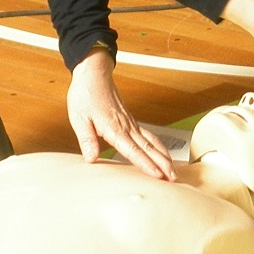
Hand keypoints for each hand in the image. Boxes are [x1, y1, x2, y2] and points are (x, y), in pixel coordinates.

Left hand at [65, 50, 172, 178]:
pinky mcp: (131, 121)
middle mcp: (127, 127)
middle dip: (163, 164)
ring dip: (164, 156)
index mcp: (114, 128)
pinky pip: (149, 136)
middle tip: (174, 178)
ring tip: (173, 170)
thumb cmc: (86, 95)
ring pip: (152, 142)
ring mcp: (131, 123)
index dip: (146, 164)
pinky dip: (159, 146)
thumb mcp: (79, 118)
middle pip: (149, 148)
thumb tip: (91, 158)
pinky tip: (162, 153)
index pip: (133, 150)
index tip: (157, 175)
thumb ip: (87, 140)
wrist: (94, 75)